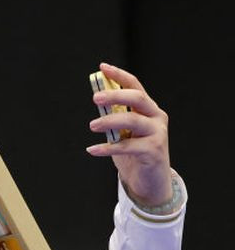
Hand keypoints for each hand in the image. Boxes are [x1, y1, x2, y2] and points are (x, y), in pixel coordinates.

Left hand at [86, 63, 171, 206]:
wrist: (149, 182)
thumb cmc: (134, 154)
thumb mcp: (122, 133)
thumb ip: (114, 117)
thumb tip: (98, 100)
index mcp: (148, 109)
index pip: (135, 86)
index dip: (119, 76)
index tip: (102, 67)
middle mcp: (156, 117)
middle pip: (137, 99)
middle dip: (116, 95)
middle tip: (95, 98)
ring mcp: (157, 134)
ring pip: (134, 121)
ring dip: (110, 121)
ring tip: (92, 125)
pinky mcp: (154, 151)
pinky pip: (128, 146)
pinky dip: (107, 148)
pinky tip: (92, 150)